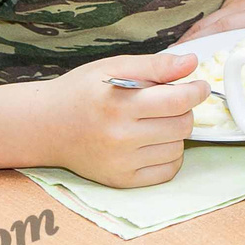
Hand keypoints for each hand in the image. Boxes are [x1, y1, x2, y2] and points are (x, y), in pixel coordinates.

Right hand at [43, 52, 204, 187]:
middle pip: (183, 125)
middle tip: (169, 103)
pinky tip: (153, 143)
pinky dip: (169, 156)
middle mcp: (120, 137)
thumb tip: (192, 63)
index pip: (178, 101)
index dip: (196, 91)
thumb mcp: (114, 67)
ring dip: (175, 134)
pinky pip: (168, 171)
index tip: (198, 86)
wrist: (46, 126)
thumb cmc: (81, 92)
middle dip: (184, 110)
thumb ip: (155, 65)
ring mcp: (121, 162)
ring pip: (178, 148)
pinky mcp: (122, 180)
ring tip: (154, 123)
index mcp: (119, 104)